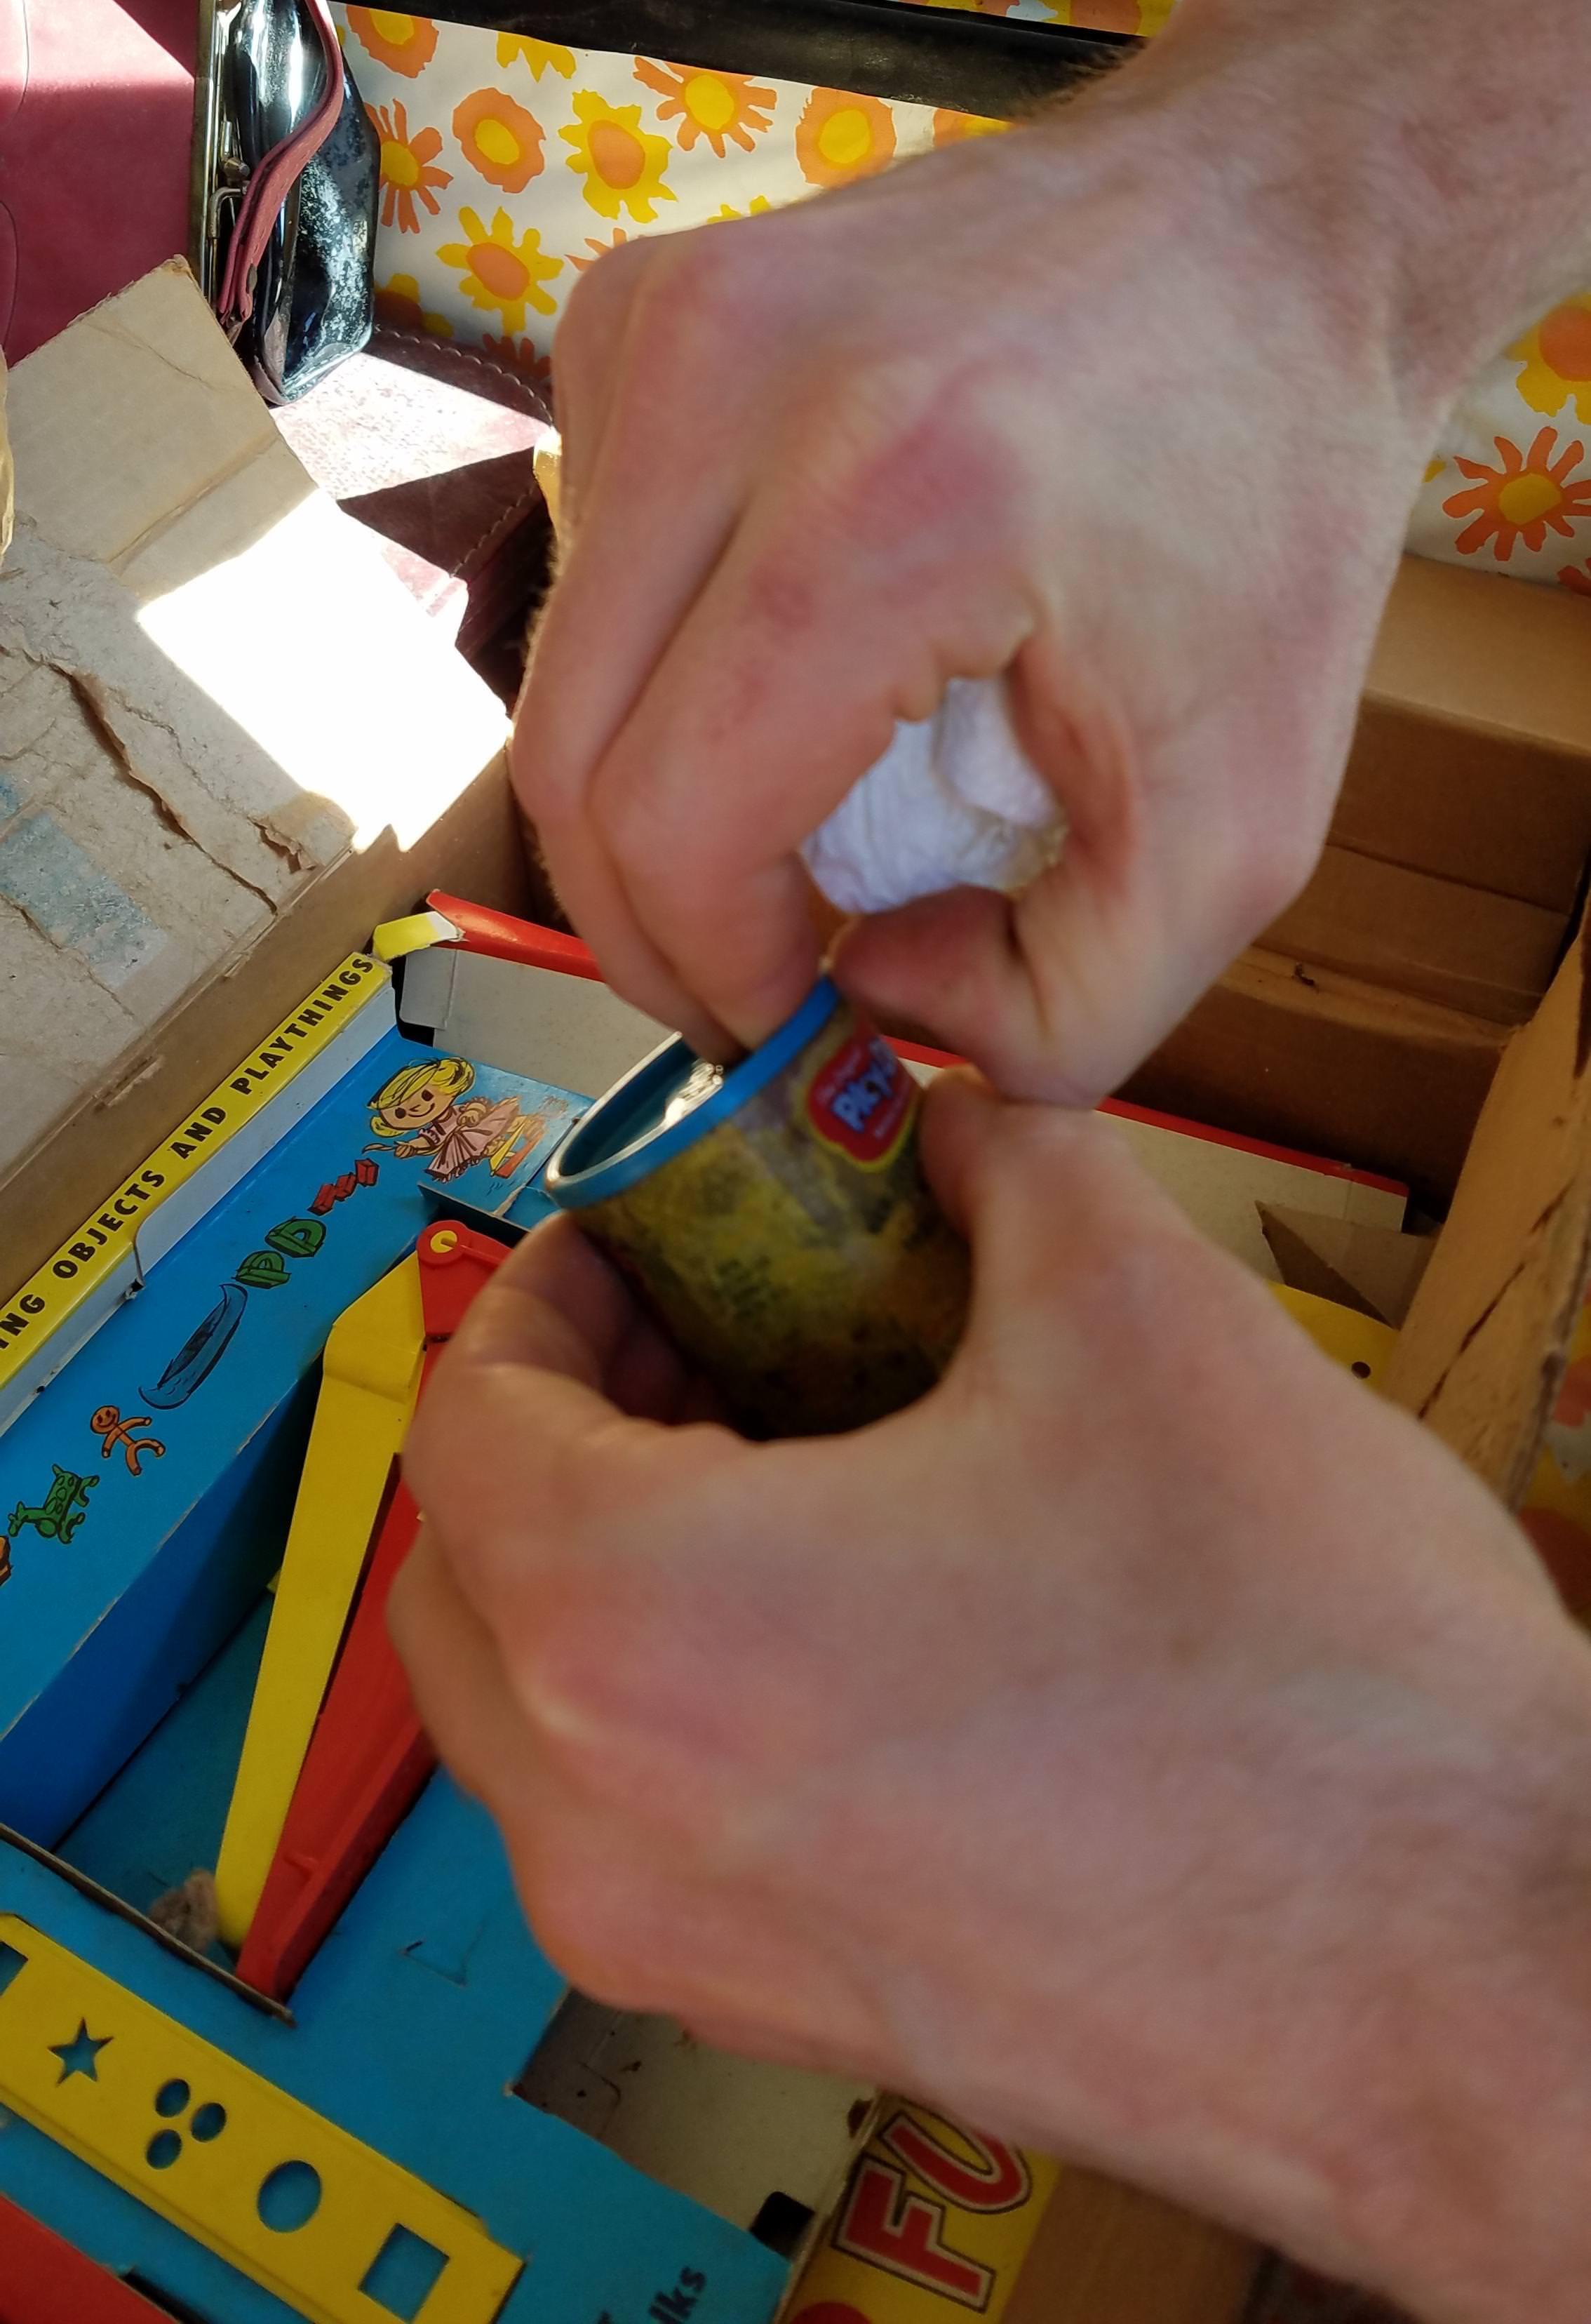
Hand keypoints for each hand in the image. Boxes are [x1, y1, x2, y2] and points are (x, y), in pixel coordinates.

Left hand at [391, 1076, 1590, 2323]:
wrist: (1472, 1973)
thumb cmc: (1304, 1680)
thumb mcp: (1138, 1311)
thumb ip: (1000, 1163)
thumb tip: (949, 1123)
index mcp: (643, 1629)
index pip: (469, 1420)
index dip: (546, 1287)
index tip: (644, 1234)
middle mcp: (613, 1827)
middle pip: (465, 1577)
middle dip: (561, 1425)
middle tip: (705, 1327)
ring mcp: (693, 1954)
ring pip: (540, 1723)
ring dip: (612, 1565)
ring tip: (797, 1456)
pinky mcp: (798, 2018)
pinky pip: (647, 1831)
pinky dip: (685, 1700)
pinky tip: (871, 1609)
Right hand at [516, 38, 1424, 1094]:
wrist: (1273, 211)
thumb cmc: (1271, 503)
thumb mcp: (1243, 822)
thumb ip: (1070, 1011)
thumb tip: (868, 994)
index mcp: (886, 507)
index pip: (671, 822)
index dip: (715, 976)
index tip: (796, 1027)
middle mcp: (730, 384)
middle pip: (566, 758)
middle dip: (655, 920)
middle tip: (756, 980)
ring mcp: (662, 324)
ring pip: (564, 666)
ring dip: (658, 785)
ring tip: (801, 817)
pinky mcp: (640, 303)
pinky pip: (591, 558)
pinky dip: (661, 660)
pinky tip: (784, 659)